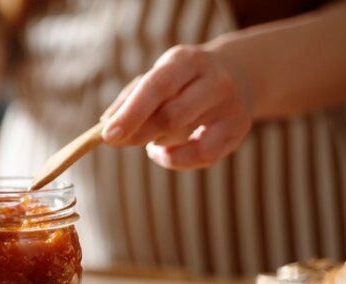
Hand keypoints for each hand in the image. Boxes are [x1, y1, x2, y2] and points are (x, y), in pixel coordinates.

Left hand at [100, 45, 253, 169]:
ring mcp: (231, 106)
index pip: (157, 86)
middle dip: (139, 134)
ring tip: (151, 139)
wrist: (239, 73)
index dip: (131, 113)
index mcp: (187, 61)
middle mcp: (214, 80)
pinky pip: (203, 156)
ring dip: (157, 144)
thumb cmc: (184, 80)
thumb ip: (130, 98)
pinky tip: (165, 153)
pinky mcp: (238, 129)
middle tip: (119, 141)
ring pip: (185, 136)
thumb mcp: (159, 75)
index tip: (108, 135)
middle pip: (171, 116)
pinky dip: (176, 160)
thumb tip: (106, 124)